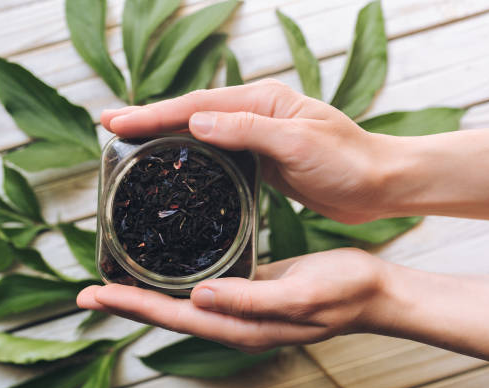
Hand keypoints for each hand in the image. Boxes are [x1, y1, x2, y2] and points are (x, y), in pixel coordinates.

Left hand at [77, 249, 388, 351]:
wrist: (372, 292)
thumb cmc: (343, 291)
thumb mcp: (299, 293)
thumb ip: (250, 299)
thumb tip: (199, 296)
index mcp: (243, 325)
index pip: (175, 316)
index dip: (133, 306)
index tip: (95, 294)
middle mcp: (236, 321)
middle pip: (170, 314)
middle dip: (128, 303)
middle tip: (90, 291)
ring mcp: (242, 308)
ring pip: (183, 303)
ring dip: (148, 294)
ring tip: (117, 281)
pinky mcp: (251, 291)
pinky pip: (204, 289)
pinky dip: (177, 281)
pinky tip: (168, 270)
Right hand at [100, 79, 394, 223]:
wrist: (379, 184)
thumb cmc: (348, 162)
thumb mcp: (299, 144)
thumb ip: (248, 131)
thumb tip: (196, 123)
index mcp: (263, 102)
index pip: (198, 106)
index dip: (154, 114)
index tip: (116, 121)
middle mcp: (256, 114)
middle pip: (193, 115)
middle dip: (150, 120)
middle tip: (110, 127)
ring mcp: (258, 137)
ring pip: (202, 135)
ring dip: (166, 138)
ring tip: (132, 145)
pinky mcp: (262, 161)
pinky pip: (219, 156)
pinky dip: (192, 158)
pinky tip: (177, 168)